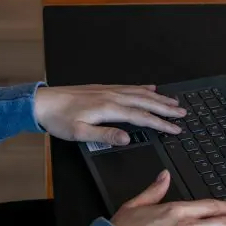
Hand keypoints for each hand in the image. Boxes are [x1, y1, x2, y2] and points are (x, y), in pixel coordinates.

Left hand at [34, 84, 185, 144]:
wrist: (42, 102)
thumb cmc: (58, 119)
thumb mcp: (80, 133)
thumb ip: (105, 135)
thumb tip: (127, 138)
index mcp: (109, 108)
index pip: (142, 117)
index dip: (161, 123)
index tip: (176, 128)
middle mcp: (112, 96)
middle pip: (146, 102)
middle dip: (166, 108)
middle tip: (183, 113)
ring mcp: (108, 90)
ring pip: (139, 93)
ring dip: (158, 98)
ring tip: (173, 102)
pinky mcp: (102, 88)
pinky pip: (129, 87)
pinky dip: (143, 88)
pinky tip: (150, 88)